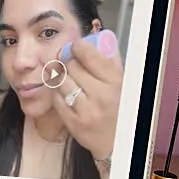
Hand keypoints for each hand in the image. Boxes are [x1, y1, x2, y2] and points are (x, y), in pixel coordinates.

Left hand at [52, 37, 122, 163]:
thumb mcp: (122, 82)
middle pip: (71, 65)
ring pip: (61, 81)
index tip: (76, 45)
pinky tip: (66, 93)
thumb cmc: (119, 107)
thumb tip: (97, 36)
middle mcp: (100, 96)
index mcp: (115, 83)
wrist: (116, 141)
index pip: (90, 55)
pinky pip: (56, 98)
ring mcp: (85, 110)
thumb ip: (110, 59)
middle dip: (68, 61)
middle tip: (70, 62)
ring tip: (68, 78)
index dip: (79, 46)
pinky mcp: (72, 122)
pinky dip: (58, 93)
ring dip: (61, 76)